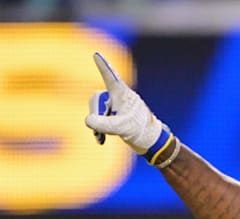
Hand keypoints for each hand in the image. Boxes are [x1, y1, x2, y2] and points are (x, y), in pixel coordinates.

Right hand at [84, 52, 178, 166]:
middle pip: (96, 98)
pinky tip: (101, 139)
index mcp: (123, 94)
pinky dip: (98, 127)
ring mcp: (116, 106)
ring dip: (97, 122)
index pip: (111, 78)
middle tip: (104, 127)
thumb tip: (88, 120)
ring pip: (96, 109)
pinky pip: (98, 118)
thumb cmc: (141, 131)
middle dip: (96, 113)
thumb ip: (104, 124)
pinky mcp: (114, 115)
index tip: (96, 54)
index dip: (103, 66)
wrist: (150, 142)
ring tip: (105, 135)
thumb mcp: (121, 128)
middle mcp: (118, 97)